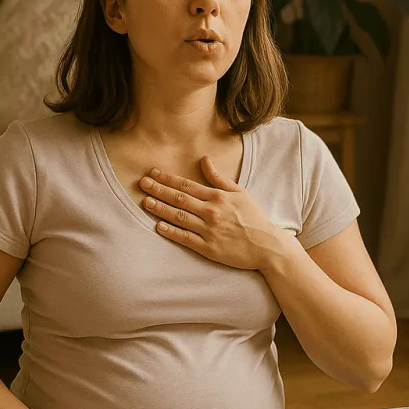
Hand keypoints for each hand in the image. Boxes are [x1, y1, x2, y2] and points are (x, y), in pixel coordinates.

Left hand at [140, 156, 285, 270]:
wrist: (266, 246)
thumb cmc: (254, 218)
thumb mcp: (240, 193)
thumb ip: (219, 178)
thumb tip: (204, 159)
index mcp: (218, 197)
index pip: (187, 185)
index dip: (168, 179)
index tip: (153, 173)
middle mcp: (212, 212)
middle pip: (179, 199)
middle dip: (158, 190)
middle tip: (142, 184)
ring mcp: (209, 231)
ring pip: (179, 217)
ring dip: (160, 209)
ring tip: (145, 202)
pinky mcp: (209, 248)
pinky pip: (186, 238)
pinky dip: (172, 232)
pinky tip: (159, 226)